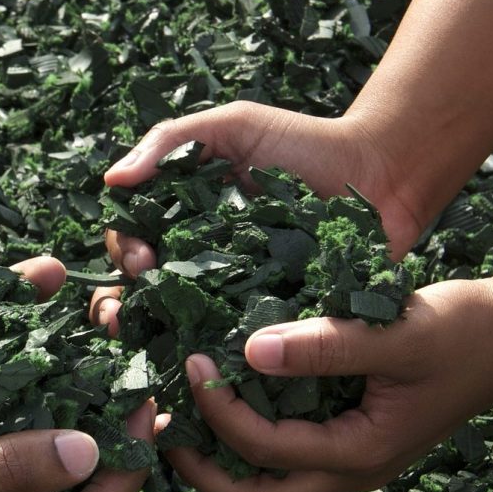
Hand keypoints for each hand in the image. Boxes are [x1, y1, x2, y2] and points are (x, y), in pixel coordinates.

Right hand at [91, 102, 424, 335]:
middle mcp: (201, 259)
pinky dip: (215, 357)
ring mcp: (235, 295)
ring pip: (183, 325)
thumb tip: (110, 183)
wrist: (382, 174)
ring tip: (153, 344)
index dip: (124, 252)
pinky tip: (202, 365)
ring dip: (158, 338)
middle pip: (147, 291)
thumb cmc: (304, 143)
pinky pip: (238, 345)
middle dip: (127, 305)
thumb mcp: (234, 127)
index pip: (133, 239)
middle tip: (129, 314)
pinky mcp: (274, 322)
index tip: (137, 260)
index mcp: (184, 216)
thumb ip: (170, 142)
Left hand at [166, 279, 492, 491]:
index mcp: (359, 454)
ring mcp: (351, 454)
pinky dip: (251, 428)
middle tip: (159, 427)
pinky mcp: (351, 431)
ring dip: (222, 452)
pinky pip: (289, 445)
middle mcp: (350, 467)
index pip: (265, 449)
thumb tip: (251, 352)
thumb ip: (325, 347)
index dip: (218, 410)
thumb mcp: (395, 334)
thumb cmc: (463, 331)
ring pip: (270, 476)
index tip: (190, 361)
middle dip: (203, 469)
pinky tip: (229, 387)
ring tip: (180, 410)